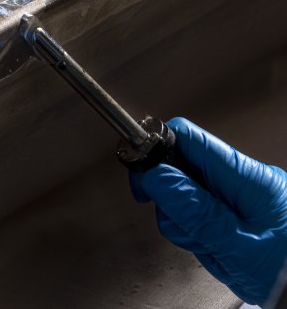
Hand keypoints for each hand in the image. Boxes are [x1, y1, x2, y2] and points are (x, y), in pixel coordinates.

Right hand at [129, 117, 286, 305]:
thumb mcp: (237, 247)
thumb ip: (195, 212)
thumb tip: (155, 176)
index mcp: (247, 177)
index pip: (187, 137)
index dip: (155, 151)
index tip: (141, 179)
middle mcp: (247, 181)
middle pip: (183, 169)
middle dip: (172, 203)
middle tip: (187, 230)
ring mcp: (246, 198)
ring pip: (190, 196)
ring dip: (187, 225)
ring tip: (211, 248)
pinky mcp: (244, 216)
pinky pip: (206, 215)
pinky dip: (202, 234)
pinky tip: (218, 250)